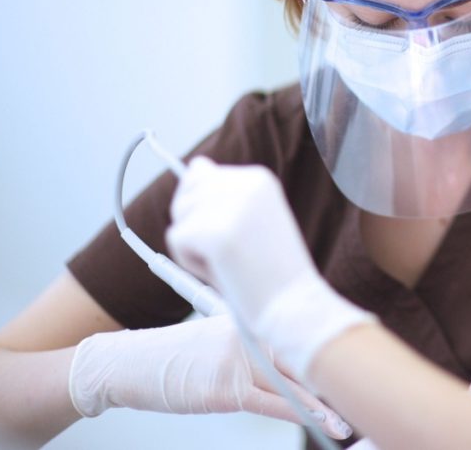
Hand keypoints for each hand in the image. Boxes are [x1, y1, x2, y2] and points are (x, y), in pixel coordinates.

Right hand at [69, 315, 352, 438]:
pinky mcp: (224, 388)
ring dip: (320, 406)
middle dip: (329, 381)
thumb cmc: (175, 357)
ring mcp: (236, 360)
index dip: (322, 353)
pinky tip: (316, 422)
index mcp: (248, 318)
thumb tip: (289, 360)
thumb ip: (254, 344)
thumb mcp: (219, 339)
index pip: (294, 335)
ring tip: (342, 422)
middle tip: (358, 396)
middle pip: (299, 359)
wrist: (129, 364)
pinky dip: (297, 414)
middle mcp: (247, 334)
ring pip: (290, 384)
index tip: (350, 363)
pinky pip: (270, 404)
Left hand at [166, 156, 374, 379]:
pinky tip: (225, 271)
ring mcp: (232, 205)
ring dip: (195, 245)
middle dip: (197, 225)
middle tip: (234, 251)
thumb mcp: (250, 218)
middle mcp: (246, 182)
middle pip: (186, 194)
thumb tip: (195, 164)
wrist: (293, 306)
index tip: (239, 235)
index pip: (202, 177)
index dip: (208, 212)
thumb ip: (222, 191)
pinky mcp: (215, 231)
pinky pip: (176, 240)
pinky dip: (192, 262)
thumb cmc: (271, 270)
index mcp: (258, 177)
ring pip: (179, 217)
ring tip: (231, 261)